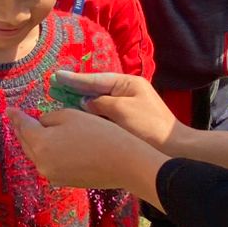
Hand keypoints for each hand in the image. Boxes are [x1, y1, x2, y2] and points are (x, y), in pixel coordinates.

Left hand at [5, 107, 165, 206]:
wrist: (124, 163)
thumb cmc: (98, 134)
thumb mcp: (71, 116)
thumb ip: (50, 119)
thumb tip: (42, 125)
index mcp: (40, 144)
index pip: (23, 126)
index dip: (16, 116)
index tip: (9, 109)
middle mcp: (41, 163)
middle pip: (27, 143)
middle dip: (22, 130)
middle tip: (17, 118)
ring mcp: (52, 175)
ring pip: (37, 154)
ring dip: (34, 142)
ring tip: (32, 130)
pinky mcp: (64, 181)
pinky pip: (49, 163)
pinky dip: (47, 153)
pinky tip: (50, 145)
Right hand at [51, 71, 181, 149]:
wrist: (174, 149)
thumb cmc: (150, 127)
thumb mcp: (122, 110)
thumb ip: (100, 103)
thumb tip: (85, 103)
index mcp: (128, 83)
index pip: (95, 79)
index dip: (74, 79)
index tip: (56, 77)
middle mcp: (127, 92)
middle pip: (96, 88)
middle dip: (75, 89)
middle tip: (53, 87)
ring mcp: (127, 107)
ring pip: (98, 102)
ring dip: (80, 102)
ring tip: (60, 101)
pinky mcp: (126, 123)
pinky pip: (103, 115)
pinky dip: (89, 115)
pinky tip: (76, 118)